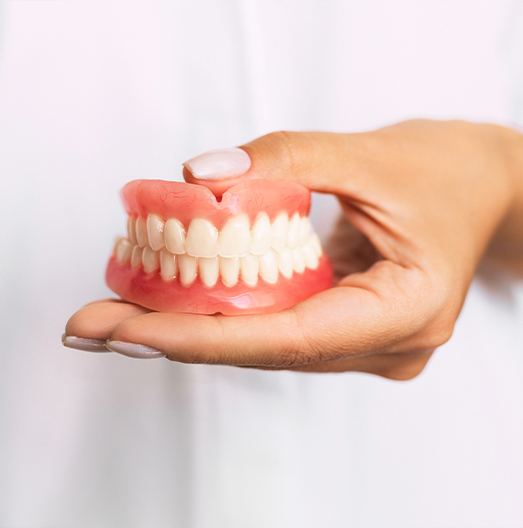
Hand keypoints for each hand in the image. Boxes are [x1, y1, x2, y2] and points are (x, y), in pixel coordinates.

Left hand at [64, 120, 522, 378]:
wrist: (484, 186)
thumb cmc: (448, 171)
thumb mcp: (371, 153)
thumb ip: (286, 158)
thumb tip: (199, 176)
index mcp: (405, 312)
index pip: (288, 339)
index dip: (201, 337)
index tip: (125, 331)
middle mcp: (384, 344)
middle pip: (265, 350)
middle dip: (175, 336)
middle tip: (93, 324)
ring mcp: (367, 342)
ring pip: (265, 344)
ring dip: (193, 325)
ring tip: (117, 311)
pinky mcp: (348, 327)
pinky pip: (277, 326)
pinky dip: (225, 311)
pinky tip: (174, 299)